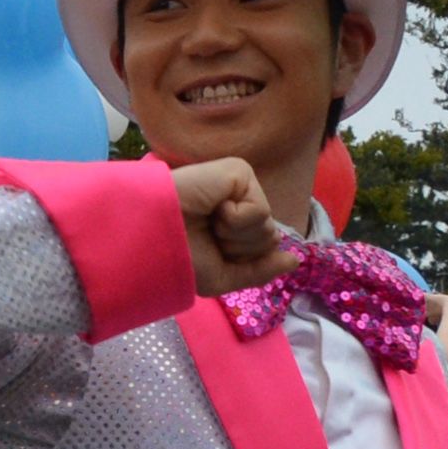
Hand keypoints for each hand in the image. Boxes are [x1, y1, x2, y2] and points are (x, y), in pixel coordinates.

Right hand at [169, 159, 294, 296]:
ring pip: (268, 228)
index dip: (241, 259)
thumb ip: (260, 270)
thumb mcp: (221, 276)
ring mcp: (239, 187)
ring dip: (236, 236)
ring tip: (207, 223)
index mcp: (232, 225)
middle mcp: (238, 204)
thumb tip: (296, 260)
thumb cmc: (176, 255)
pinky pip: (259, 210)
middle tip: (207, 236)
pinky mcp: (238, 172)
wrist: (151, 235)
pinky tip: (213, 210)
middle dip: (240, 248)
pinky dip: (236, 220)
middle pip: (269, 239)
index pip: (263, 248)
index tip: (210, 251)